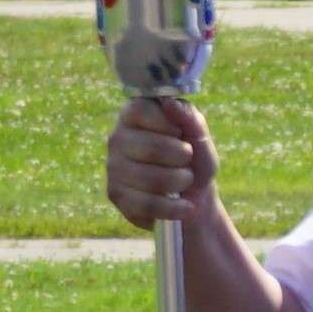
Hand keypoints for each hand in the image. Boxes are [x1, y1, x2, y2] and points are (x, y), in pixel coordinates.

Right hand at [106, 95, 215, 229]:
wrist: (194, 196)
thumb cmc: (195, 160)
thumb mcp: (200, 137)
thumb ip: (189, 118)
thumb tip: (171, 103)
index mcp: (133, 115)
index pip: (142, 110)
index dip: (170, 125)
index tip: (180, 134)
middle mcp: (117, 138)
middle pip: (153, 147)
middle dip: (183, 158)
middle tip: (186, 161)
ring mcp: (113, 167)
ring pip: (153, 178)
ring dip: (181, 182)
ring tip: (184, 181)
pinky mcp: (116, 194)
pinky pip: (147, 204)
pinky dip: (174, 208)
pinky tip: (184, 206)